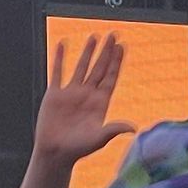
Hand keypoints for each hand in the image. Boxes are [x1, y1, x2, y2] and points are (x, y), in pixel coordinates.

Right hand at [34, 33, 134, 164]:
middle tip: (113, 35)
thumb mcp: (98, 139)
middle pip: (99, 68)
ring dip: (88, 52)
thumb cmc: (78, 149)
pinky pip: (57, 72)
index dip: (116, 62)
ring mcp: (70, 93)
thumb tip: (132, 128)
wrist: (55, 152)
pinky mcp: (54, 95)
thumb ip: (113, 129)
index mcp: (99, 103)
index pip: (110, 77)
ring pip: (81, 67)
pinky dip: (60, 58)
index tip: (121, 47)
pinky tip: (63, 45)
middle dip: (106, 51)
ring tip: (94, 37)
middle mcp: (87, 95)